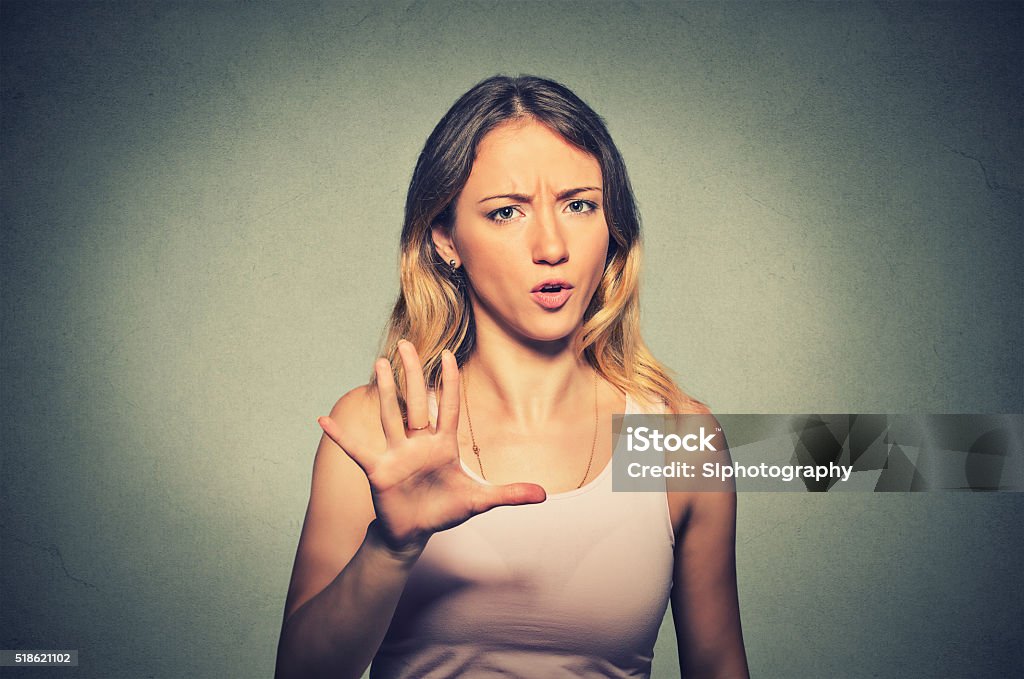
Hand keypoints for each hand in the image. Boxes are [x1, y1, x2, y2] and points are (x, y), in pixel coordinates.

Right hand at [318, 340, 546, 554]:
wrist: (414, 532)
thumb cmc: (444, 511)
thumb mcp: (479, 502)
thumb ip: (509, 495)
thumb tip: (545, 495)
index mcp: (443, 445)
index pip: (448, 407)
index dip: (449, 382)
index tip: (448, 354)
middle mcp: (418, 443)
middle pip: (415, 401)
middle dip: (412, 372)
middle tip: (405, 343)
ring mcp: (397, 453)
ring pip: (390, 415)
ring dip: (384, 390)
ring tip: (379, 363)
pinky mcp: (378, 470)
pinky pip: (358, 449)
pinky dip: (341, 436)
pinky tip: (323, 419)